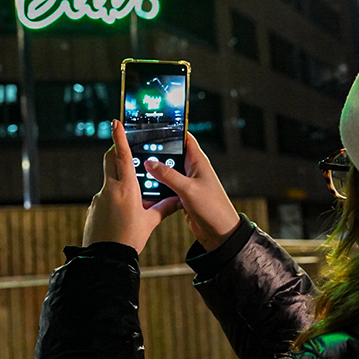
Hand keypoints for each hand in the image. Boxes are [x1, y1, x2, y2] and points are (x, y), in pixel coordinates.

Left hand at [82, 120, 181, 252]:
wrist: (106, 259)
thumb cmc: (130, 240)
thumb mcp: (150, 223)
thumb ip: (163, 208)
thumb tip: (178, 200)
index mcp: (126, 189)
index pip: (122, 156)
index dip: (119, 137)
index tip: (115, 122)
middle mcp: (109, 189)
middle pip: (110, 160)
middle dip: (116, 151)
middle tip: (124, 148)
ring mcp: (98, 198)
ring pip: (108, 181)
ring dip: (118, 183)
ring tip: (131, 202)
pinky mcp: (92, 208)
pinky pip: (104, 198)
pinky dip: (112, 201)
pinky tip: (120, 217)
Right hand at [144, 133, 240, 250]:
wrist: (219, 233)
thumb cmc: (212, 208)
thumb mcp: (188, 189)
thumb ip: (168, 175)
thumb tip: (150, 163)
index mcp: (198, 162)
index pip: (185, 138)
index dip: (172, 131)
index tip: (156, 125)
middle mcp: (193, 169)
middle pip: (173, 154)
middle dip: (158, 152)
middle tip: (139, 148)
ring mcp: (187, 182)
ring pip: (168, 171)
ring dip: (156, 171)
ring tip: (139, 167)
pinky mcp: (183, 195)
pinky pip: (167, 186)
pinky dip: (158, 186)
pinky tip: (146, 187)